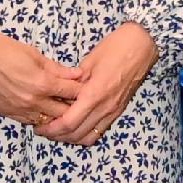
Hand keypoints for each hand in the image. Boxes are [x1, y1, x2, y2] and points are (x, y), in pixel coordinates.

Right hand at [0, 18, 79, 130]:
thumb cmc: (0, 49)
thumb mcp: (33, 54)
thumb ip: (56, 68)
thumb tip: (76, 74)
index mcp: (42, 83)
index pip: (72, 92)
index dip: (83, 90)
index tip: (90, 88)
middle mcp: (33, 101)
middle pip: (63, 112)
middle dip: (74, 107)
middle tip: (81, 102)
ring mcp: (19, 110)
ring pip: (47, 121)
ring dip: (57, 116)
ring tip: (64, 110)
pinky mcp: (7, 114)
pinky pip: (29, 122)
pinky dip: (40, 118)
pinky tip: (44, 112)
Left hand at [37, 23, 159, 148]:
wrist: (143, 45)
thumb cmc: (115, 47)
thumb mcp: (89, 61)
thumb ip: (73, 81)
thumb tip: (58, 94)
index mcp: (95, 94)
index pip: (69, 122)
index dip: (52, 128)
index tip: (39, 126)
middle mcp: (105, 107)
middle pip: (77, 134)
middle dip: (57, 135)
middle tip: (43, 129)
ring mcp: (114, 111)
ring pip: (89, 137)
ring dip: (71, 138)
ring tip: (58, 130)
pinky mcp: (119, 111)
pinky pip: (99, 131)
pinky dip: (84, 133)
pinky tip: (75, 126)